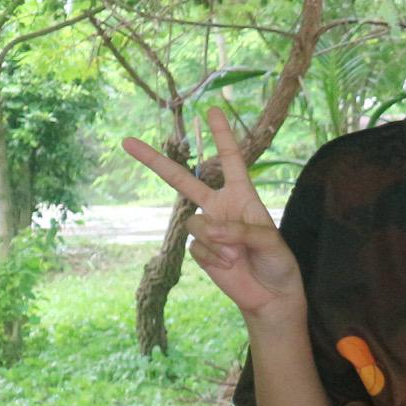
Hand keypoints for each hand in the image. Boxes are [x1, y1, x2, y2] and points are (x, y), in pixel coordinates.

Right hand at [122, 108, 302, 323]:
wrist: (270, 296)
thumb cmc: (278, 263)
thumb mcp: (270, 243)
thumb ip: (241, 230)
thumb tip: (207, 227)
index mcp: (243, 196)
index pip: (231, 160)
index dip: (222, 136)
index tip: (212, 109)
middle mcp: (221, 207)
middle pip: (184, 180)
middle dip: (155, 162)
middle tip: (127, 141)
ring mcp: (208, 228)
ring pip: (196, 223)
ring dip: (218, 241)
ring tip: (239, 256)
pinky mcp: (200, 249)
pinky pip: (197, 247)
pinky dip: (214, 258)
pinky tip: (229, 266)